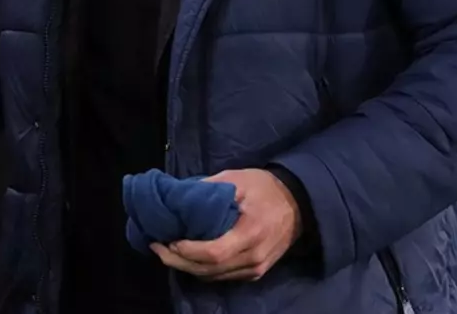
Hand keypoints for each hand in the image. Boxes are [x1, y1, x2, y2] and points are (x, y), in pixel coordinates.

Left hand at [150, 169, 300, 281]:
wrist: (299, 204)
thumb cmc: (265, 187)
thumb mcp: (236, 179)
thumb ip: (207, 190)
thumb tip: (177, 196)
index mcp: (250, 232)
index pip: (213, 252)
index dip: (187, 251)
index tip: (167, 240)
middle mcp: (254, 257)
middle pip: (210, 270)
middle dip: (179, 261)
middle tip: (157, 247)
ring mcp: (256, 268)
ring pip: (215, 277)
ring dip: (188, 267)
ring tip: (167, 252)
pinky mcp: (256, 272)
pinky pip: (224, 276)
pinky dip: (203, 270)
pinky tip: (189, 258)